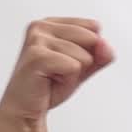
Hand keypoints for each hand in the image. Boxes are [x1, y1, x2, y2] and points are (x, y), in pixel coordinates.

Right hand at [0, 17, 114, 123]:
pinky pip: (74, 67)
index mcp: (52, 23)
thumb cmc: (50, 85)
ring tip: (53, 78)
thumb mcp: (83, 67)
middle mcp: (41, 26)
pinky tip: (50, 81)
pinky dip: (68, 81)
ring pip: (84, 56)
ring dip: (73, 75)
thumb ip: (100, 55)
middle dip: (82, 63)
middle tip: (59, 73)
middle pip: (92, 40)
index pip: (94, 29)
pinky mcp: (37, 56)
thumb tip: (105, 45)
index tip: (66, 63)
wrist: (27, 108)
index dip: (88, 52)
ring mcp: (37, 39)